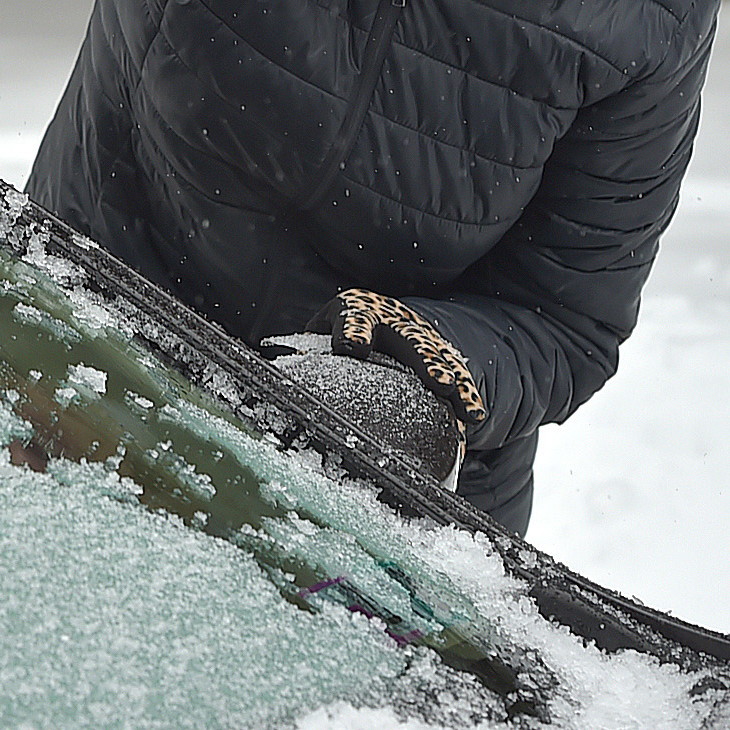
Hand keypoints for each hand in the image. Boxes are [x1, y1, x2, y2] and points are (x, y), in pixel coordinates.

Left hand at [308, 289, 488, 431]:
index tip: (352, 348)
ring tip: (466, 411)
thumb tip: (258, 376)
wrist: (374, 310)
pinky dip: (465, 395)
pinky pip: (455, 374)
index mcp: (354, 311)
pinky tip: (471, 419)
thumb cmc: (335, 330)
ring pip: (441, 360)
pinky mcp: (438, 353)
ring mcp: (420, 336)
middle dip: (425, 362)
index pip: (353, 320)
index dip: (352, 332)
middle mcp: (394, 321)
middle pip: (411, 341)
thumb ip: (300, 352)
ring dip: (454, 383)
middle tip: (437, 383)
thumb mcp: (316, 330)